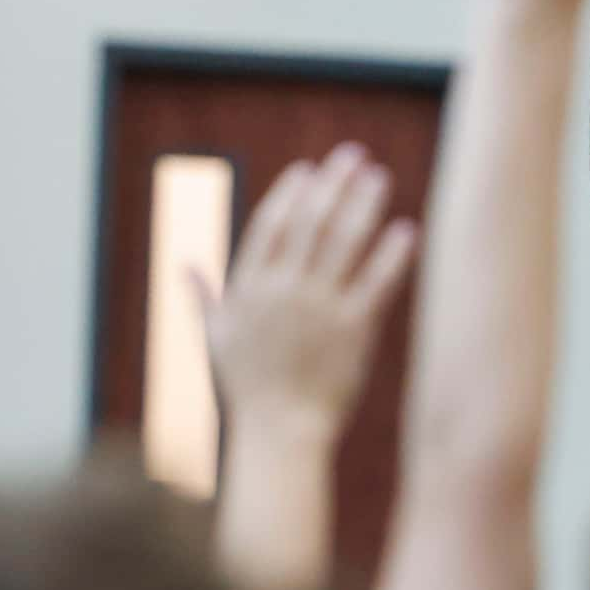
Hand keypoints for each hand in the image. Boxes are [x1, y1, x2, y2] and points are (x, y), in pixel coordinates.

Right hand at [200, 145, 418, 442]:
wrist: (280, 434)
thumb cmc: (248, 388)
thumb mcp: (216, 338)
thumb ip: (202, 296)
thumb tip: (182, 263)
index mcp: (249, 289)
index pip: (270, 227)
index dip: (290, 194)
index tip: (308, 169)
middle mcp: (283, 292)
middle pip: (311, 223)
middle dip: (333, 184)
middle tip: (354, 155)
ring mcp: (318, 308)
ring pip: (344, 242)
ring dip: (363, 204)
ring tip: (380, 178)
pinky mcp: (353, 329)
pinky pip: (375, 281)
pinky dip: (392, 253)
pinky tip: (407, 229)